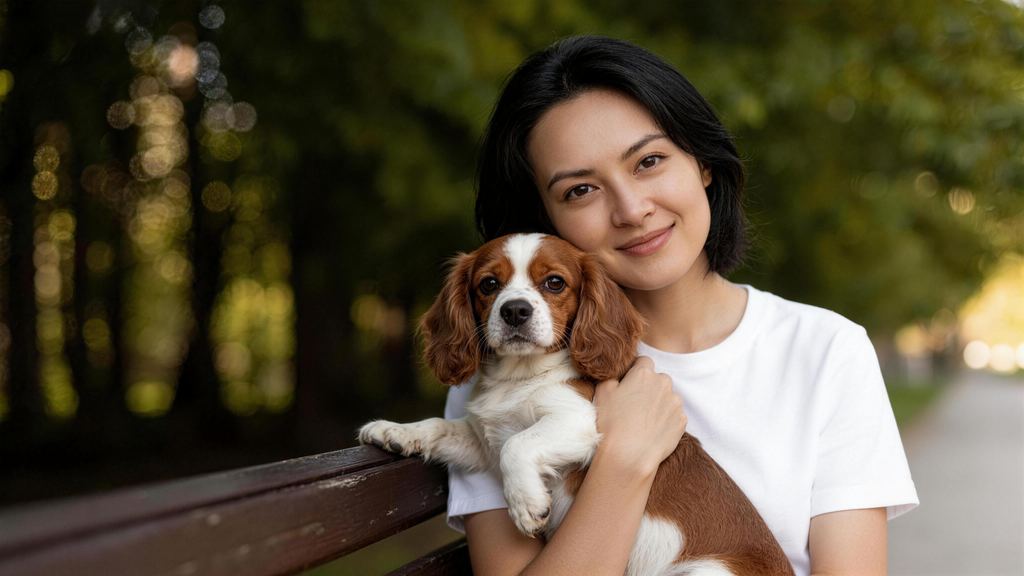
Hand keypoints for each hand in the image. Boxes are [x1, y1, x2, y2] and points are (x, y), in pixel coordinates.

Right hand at [592, 356, 685, 476]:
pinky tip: (654, 429)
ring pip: (669, 396)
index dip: (635, 370)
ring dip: (660, 402)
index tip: (629, 383)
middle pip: (659, 378)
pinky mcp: (682, 420)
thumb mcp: (602, 392)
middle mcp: (663, 383)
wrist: (629, 455)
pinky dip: (667, 419)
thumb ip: (612, 376)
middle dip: (650, 386)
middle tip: (635, 403)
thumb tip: (617, 373)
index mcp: (643, 374)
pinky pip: (675, 414)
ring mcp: (675, 402)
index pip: (643, 361)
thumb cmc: (612, 423)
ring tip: (645, 419)